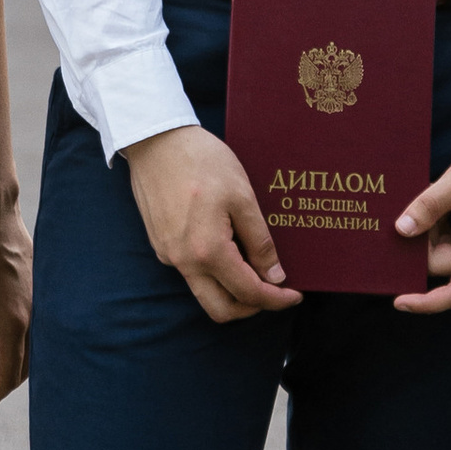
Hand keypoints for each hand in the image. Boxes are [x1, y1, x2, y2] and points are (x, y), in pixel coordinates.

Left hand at [0, 193, 31, 406]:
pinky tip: (4, 337)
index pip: (10, 376)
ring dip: (14, 363)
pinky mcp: (42, 291)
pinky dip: (22, 344)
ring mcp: (42, 303)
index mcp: (15, 324)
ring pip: (35, 349)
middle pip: (26, 368)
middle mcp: (35, 317)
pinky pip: (38, 330)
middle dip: (3, 382)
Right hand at [124, 124, 302, 324]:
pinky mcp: (161, 244)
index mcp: (208, 251)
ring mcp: (169, 255)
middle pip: (221, 310)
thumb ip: (259, 241)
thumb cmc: (202, 160)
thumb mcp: (241, 195)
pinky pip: (191, 272)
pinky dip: (214, 272)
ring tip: (254, 268)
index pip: (247, 292)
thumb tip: (274, 277)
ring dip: (231, 291)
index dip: (275, 299)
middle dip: (251, 307)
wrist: (155, 139)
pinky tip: (229, 248)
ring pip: (204, 293)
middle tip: (274, 290)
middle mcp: (184, 262)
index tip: (295, 294)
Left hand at [391, 121, 450, 316]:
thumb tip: (401, 230)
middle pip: (445, 264)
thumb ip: (430, 205)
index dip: (427, 302)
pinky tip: (432, 199)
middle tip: (407, 209)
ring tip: (424, 197)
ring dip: (431, 230)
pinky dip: (439, 222)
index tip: (399, 300)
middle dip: (422, 243)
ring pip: (448, 248)